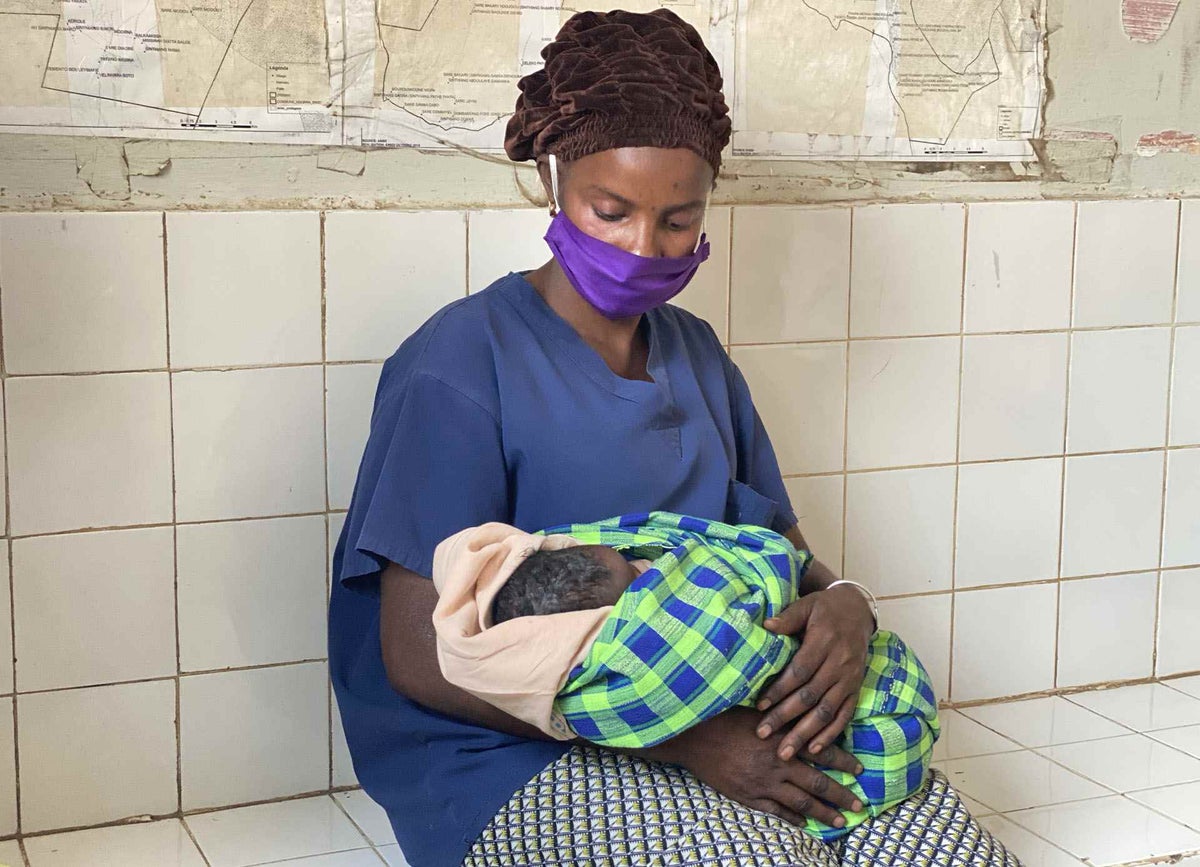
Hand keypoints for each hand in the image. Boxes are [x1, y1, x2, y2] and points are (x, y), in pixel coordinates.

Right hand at [670, 707, 863, 828]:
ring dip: (824, 813)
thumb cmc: (724, 716)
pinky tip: (805, 824)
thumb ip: (782, 715)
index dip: (843, 762)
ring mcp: (764, 783)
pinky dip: (793, 819)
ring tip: (840, 821)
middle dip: (841, 795)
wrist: (693, 736)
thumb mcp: (757, 709)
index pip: (821, 751)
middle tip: (860, 804)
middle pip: (818, 783)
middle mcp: (778, 762)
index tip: (859, 770)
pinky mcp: (748, 796)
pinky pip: (776, 811)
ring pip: (801, 803)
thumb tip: (804, 709)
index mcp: (783, 738)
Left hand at [755, 584, 873, 761]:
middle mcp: (840, 663)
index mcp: (824, 642)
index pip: (799, 671)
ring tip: (785, 751)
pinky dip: (831, 734)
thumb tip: (766, 625)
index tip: (760, 705)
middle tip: (763, 734)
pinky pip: (845, 715)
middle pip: (810, 696)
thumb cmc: (825, 608)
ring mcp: (850, 678)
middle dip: (786, 718)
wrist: (858, 610)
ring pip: (826, 711)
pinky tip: (814, 749)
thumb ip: (787, 617)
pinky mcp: (857, 688)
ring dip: (805, 734)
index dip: (780, 690)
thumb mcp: (806, 605)